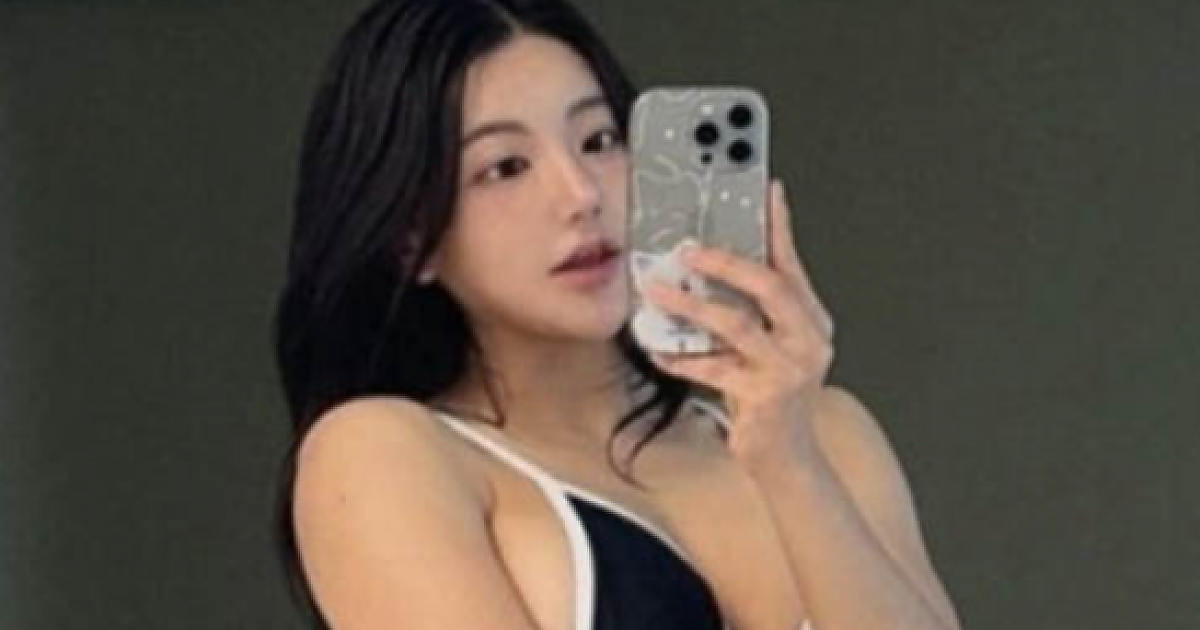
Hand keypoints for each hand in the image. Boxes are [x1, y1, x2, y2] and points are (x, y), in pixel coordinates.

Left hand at [644, 179, 835, 471]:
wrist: (788, 458)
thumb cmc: (772, 397)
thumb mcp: (770, 347)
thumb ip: (752, 311)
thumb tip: (708, 270)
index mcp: (811, 319)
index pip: (792, 263)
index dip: (778, 225)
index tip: (766, 191)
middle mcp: (807, 339)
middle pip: (768, 286)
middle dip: (725, 262)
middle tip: (688, 249)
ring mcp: (788, 369)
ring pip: (735, 323)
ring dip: (690, 305)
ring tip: (658, 291)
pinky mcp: (763, 397)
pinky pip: (711, 368)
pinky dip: (679, 357)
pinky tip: (655, 349)